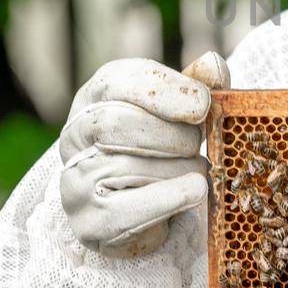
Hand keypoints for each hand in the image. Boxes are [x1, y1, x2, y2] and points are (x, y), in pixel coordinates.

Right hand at [59, 51, 230, 257]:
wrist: (145, 212)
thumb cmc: (163, 149)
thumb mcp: (180, 112)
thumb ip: (197, 87)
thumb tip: (213, 64)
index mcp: (94, 96)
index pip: (116, 82)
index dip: (164, 91)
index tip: (203, 105)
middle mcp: (74, 135)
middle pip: (115, 123)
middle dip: (171, 135)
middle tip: (197, 144)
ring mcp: (74, 180)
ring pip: (128, 167)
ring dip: (179, 170)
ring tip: (197, 171)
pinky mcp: (88, 222)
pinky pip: (131, 210)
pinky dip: (171, 199)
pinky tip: (194, 191)